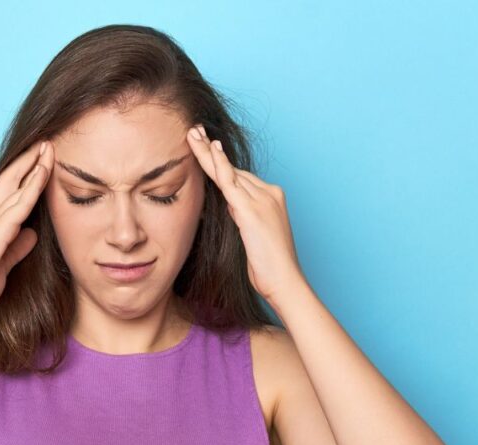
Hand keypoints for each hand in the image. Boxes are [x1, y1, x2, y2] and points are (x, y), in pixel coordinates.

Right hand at [0, 139, 53, 319]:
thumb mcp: (6, 262)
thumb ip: (18, 247)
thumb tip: (31, 234)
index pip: (11, 190)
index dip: (26, 173)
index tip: (42, 158)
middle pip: (12, 178)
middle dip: (29, 159)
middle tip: (46, 142)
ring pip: (17, 185)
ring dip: (34, 165)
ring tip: (48, 146)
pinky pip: (20, 204)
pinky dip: (33, 187)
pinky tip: (44, 173)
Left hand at [186, 124, 304, 305]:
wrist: (285, 281)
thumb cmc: (270, 266)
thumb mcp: (253, 236)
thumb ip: (243, 216)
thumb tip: (229, 205)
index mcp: (271, 198)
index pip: (241, 177)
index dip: (221, 163)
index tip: (208, 147)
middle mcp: (269, 193)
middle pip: (233, 168)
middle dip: (212, 150)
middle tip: (195, 130)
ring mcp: (262, 199)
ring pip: (229, 170)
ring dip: (208, 151)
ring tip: (192, 134)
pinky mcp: (252, 210)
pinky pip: (230, 182)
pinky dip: (217, 165)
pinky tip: (208, 150)